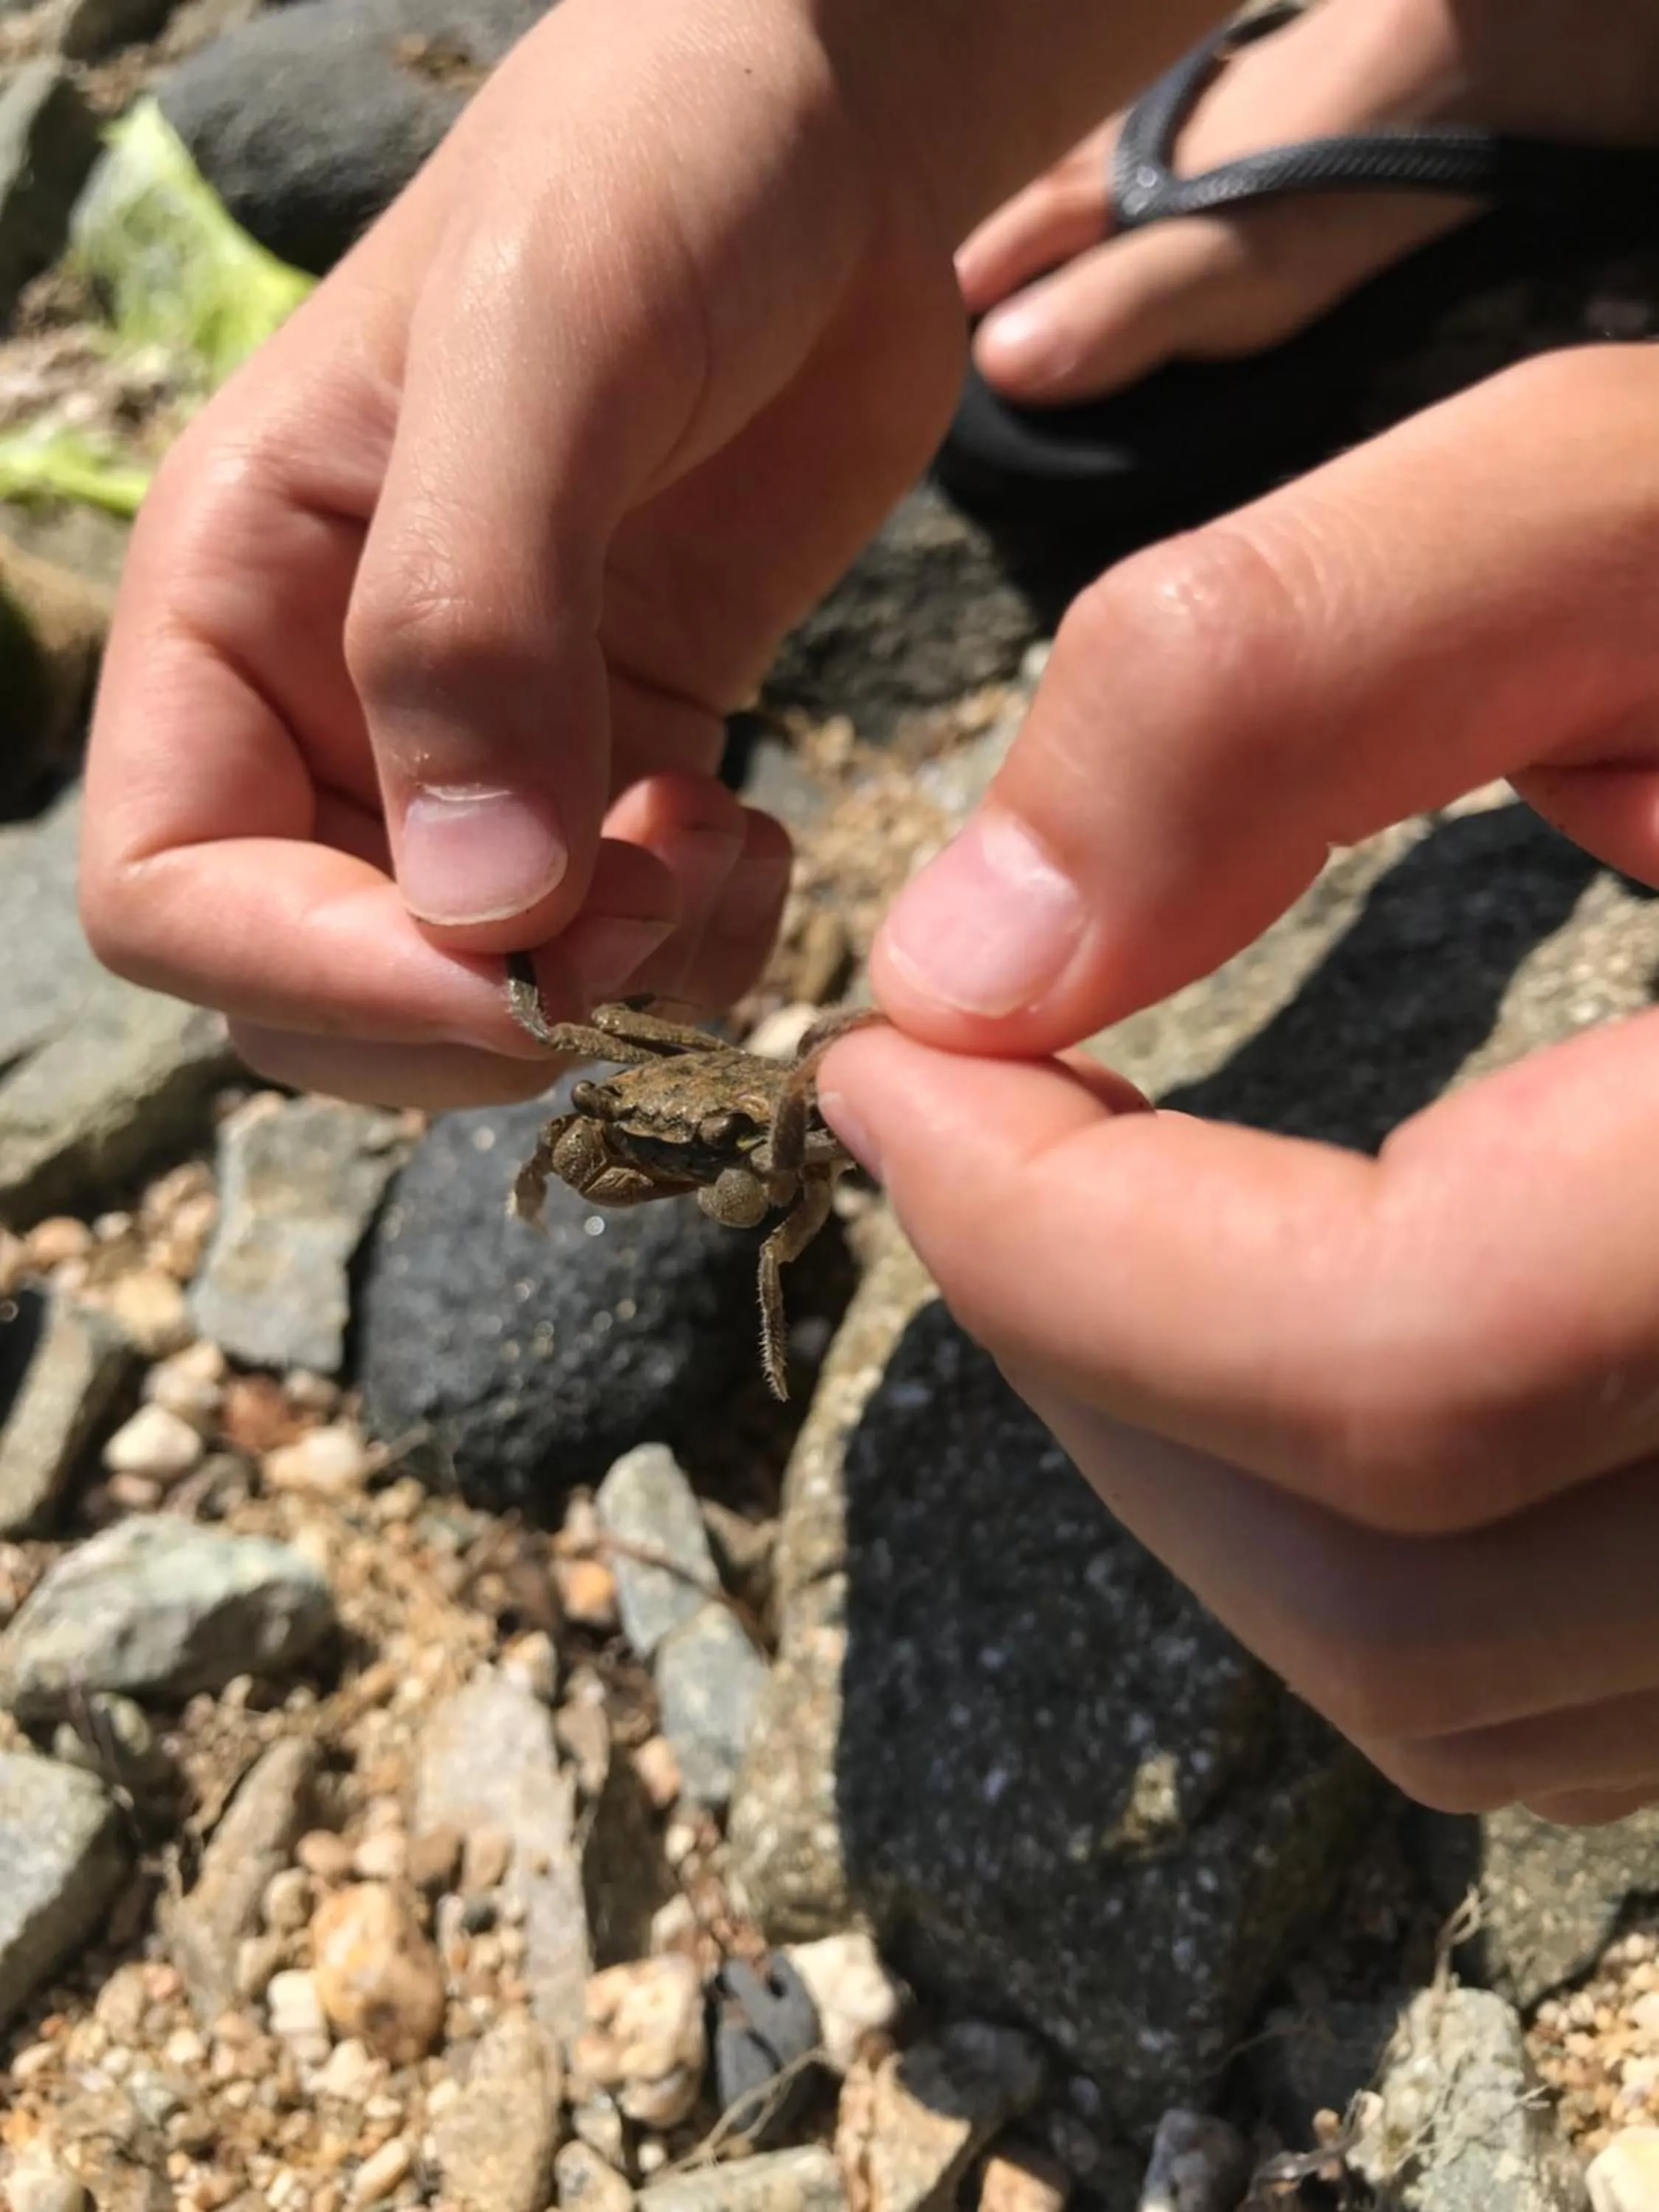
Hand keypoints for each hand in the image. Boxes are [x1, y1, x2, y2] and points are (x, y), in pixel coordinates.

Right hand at [79, 0, 969, 1107]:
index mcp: (230, 607)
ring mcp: (475, 748)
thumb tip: (474, 904)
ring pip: (478, 989)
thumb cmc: (649, 183)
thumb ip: (473, 622)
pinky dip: (690, 949)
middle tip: (632, 910)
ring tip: (713, 850)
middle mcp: (327, 705)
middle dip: (477, 1005)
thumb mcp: (542, 354)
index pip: (168, 895)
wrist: (816, 149)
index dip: (314, 975)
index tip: (502, 964)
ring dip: (605, 986)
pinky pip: (613, 943)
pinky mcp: (608, 763)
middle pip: (319, 987)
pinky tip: (756, 839)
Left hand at [824, 345, 1658, 1821]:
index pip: (1395, 1367)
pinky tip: (1276, 1319)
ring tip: (1092, 1212)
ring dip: (1186, 1462)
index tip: (895, 1062)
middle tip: (970, 1123)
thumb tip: (965, 962)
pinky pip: (1538, 1699)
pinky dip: (1336, 1536)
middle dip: (1092, 1357)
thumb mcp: (1646, 516)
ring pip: (1449, 1687)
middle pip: (1395, 1591)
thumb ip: (1288, 670)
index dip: (1065, 1243)